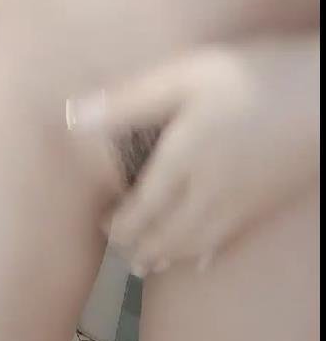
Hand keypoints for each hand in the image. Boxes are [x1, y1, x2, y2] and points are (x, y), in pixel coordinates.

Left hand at [67, 37, 318, 274]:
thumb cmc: (255, 76)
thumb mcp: (186, 74)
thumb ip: (130, 99)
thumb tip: (73, 118)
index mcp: (181, 162)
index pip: (141, 209)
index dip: (120, 224)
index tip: (103, 228)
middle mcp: (207, 193)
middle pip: (168, 233)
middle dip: (140, 246)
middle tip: (122, 254)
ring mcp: (241, 204)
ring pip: (196, 243)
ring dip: (168, 256)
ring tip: (150, 266)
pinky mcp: (266, 203)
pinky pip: (227, 241)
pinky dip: (206, 255)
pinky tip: (205, 262)